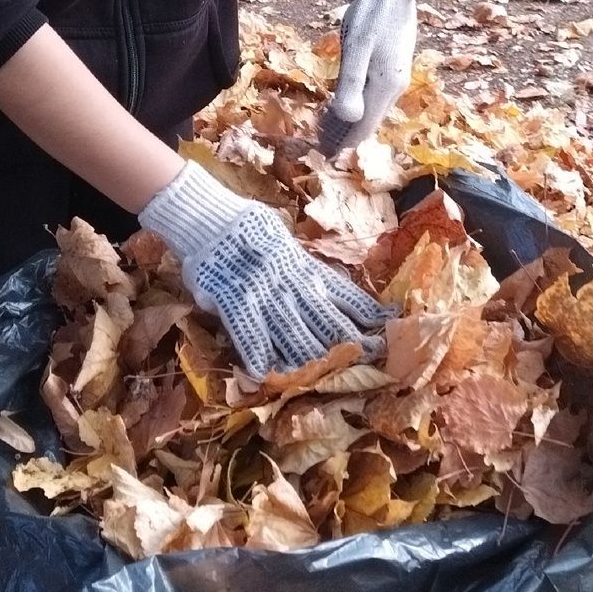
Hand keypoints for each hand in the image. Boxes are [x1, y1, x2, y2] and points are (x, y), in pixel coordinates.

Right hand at [140, 161, 387, 380]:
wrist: (206, 216)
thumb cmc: (244, 226)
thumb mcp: (282, 240)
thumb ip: (301, 265)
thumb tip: (326, 287)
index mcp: (302, 264)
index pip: (341, 291)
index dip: (364, 310)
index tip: (387, 325)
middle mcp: (288, 279)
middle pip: (324, 315)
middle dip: (348, 338)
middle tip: (371, 358)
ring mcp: (261, 291)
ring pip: (292, 328)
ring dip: (311, 354)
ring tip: (330, 375)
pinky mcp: (232, 299)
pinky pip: (248, 330)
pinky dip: (257, 352)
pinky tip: (267, 373)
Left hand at [319, 0, 415, 153]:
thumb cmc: (370, 13)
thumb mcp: (357, 47)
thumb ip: (352, 83)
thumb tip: (348, 119)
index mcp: (386, 86)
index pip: (364, 128)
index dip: (343, 144)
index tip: (323, 156)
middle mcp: (394, 87)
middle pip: (369, 123)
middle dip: (345, 137)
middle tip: (319, 147)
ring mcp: (394, 78)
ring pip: (371, 111)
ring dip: (350, 123)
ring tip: (326, 130)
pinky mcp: (390, 68)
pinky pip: (372, 97)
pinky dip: (356, 106)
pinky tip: (341, 105)